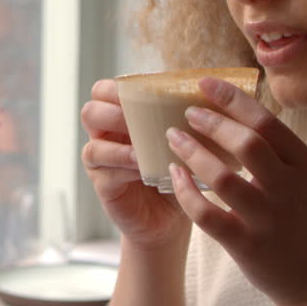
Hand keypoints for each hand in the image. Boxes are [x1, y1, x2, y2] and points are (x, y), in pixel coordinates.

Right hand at [80, 79, 189, 249]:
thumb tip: (216, 92)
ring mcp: (101, 163)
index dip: (116, 88)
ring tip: (141, 148)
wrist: (171, 216)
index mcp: (120, 118)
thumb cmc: (178, 171)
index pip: (103, 91)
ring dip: (118, 145)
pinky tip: (142, 167)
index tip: (143, 93)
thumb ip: (187, 118)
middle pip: (90, 112)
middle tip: (137, 118)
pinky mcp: (103, 185)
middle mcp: (105, 137)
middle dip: (112, 112)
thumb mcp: (185, 141)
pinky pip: (104, 172)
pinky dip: (123, 166)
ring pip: (92, 145)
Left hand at [165, 77, 306, 305]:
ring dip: (193, 153)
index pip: (267, 122)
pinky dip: (185, 193)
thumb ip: (279, 150)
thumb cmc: (306, 221)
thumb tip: (237, 106)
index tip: (204, 83)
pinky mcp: (247, 247)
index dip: (232, 99)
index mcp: (306, 167)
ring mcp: (269, 220)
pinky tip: (173, 177)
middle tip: (187, 113)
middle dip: (211, 123)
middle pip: (248, 144)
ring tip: (173, 139)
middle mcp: (291, 190)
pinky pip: (207, 215)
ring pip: (223, 178)